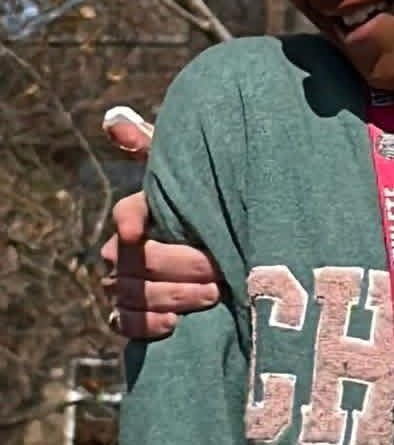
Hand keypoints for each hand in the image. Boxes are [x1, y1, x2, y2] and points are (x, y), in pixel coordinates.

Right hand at [99, 106, 221, 339]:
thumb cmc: (212, 210)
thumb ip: (164, 150)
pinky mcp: (132, 315)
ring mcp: (125, 283)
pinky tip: (176, 322)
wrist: (228, 263)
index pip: (127, 214)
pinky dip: (148, 325)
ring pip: (130, 292)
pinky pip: (124, 324)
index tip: (141, 229)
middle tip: (218, 268)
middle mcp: (125, 248)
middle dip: (177, 264)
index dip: (131, 219)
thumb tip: (115, 118)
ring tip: (213, 295)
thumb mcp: (199, 178)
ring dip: (171, 295)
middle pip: (133, 259)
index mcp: (142, 212)